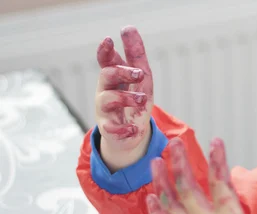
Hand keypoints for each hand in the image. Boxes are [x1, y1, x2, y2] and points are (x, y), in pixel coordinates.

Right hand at [95, 26, 153, 170]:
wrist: (131, 133)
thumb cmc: (134, 101)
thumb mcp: (141, 79)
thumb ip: (135, 55)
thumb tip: (128, 27)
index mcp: (113, 77)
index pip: (105, 61)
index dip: (105, 51)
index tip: (109, 40)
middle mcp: (105, 91)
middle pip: (106, 75)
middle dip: (122, 72)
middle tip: (141, 73)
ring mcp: (105, 110)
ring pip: (108, 99)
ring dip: (126, 98)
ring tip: (143, 100)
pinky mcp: (109, 129)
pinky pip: (111, 128)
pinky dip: (122, 129)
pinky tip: (132, 128)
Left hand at [146, 137, 256, 213]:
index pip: (220, 183)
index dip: (217, 160)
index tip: (216, 141)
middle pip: (187, 187)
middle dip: (180, 162)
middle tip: (175, 143)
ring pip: (169, 203)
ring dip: (161, 181)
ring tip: (154, 162)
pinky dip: (155, 211)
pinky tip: (150, 198)